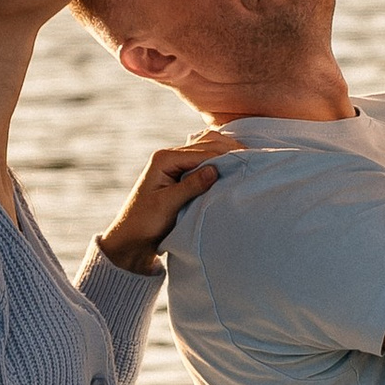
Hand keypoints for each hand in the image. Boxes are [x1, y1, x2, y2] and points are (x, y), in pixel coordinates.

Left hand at [96, 129, 238, 272]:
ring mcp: (176, 164)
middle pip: (207, 144)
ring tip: (248, 160)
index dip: (226, 156)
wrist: (130, 240)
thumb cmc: (144, 224)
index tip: (248, 162)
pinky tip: (234, 165)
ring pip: (207, 148)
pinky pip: (204, 160)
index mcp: (164, 159)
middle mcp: (170, 156)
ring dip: (226, 153)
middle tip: (254, 158)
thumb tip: (215, 169)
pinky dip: (220, 160)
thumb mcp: (167, 206)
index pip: (203, 152)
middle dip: (230, 150)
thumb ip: (190, 186)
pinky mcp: (181, 174)